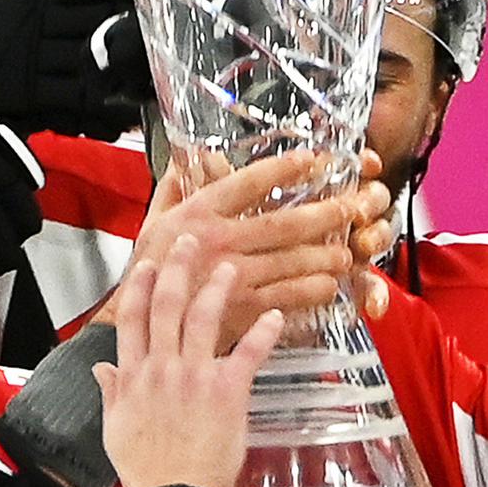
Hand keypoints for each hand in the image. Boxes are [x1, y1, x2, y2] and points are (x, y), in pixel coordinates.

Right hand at [0, 0, 148, 140]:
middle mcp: (46, 21)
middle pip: (102, 18)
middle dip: (137, 25)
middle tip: (175, 32)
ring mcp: (38, 56)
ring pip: (92, 58)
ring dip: (125, 66)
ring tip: (161, 74)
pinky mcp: (29, 90)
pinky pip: (71, 98)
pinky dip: (100, 107)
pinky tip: (126, 112)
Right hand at [94, 234, 284, 486]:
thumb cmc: (145, 469)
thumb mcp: (115, 428)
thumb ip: (112, 392)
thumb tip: (102, 369)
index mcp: (134, 375)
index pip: (133, 318)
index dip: (142, 285)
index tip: (149, 262)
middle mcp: (162, 367)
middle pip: (167, 305)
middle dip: (178, 268)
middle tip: (190, 241)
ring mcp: (194, 376)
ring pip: (204, 318)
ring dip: (218, 287)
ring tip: (230, 266)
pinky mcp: (227, 391)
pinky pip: (247, 353)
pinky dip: (263, 332)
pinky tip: (275, 314)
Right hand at [111, 149, 392, 340]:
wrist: (137, 331)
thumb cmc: (145, 276)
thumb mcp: (151, 223)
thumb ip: (172, 188)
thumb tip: (185, 156)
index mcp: (196, 215)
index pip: (247, 183)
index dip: (283, 169)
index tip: (311, 159)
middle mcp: (217, 242)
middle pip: (281, 224)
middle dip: (323, 213)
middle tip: (350, 207)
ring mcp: (231, 278)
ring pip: (291, 262)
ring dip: (325, 255)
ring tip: (348, 252)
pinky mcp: (241, 310)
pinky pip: (286, 297)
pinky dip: (312, 291)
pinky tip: (329, 285)